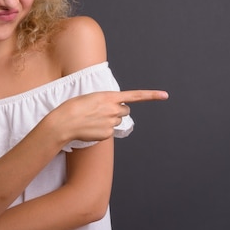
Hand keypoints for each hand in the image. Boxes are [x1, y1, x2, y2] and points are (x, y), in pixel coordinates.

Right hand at [48, 89, 168, 142]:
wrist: (64, 122)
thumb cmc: (74, 107)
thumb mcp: (91, 97)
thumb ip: (106, 101)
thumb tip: (115, 110)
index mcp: (109, 96)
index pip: (135, 95)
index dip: (151, 95)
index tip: (165, 95)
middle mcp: (113, 109)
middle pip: (125, 111)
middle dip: (117, 111)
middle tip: (102, 112)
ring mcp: (111, 122)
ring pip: (117, 121)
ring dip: (109, 120)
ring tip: (93, 119)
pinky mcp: (107, 134)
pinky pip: (110, 132)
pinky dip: (103, 130)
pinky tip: (91, 128)